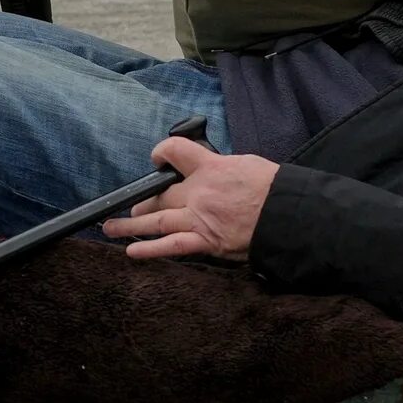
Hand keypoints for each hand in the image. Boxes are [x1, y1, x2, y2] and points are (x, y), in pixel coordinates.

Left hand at [104, 132, 277, 260]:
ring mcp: (200, 219)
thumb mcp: (246, 164)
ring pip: (156, 221)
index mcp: (211, 168)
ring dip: (132, 224)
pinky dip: (150, 250)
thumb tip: (207, 171)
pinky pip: (172, 246)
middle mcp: (199, 193)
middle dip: (145, 200)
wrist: (289, 216)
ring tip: (112, 227)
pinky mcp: (206, 242)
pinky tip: (132, 251)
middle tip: (137, 207)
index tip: (159, 158)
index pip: (174, 151)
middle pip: (160, 193)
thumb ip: (220, 168)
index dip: (162, 152)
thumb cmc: (274, 189)